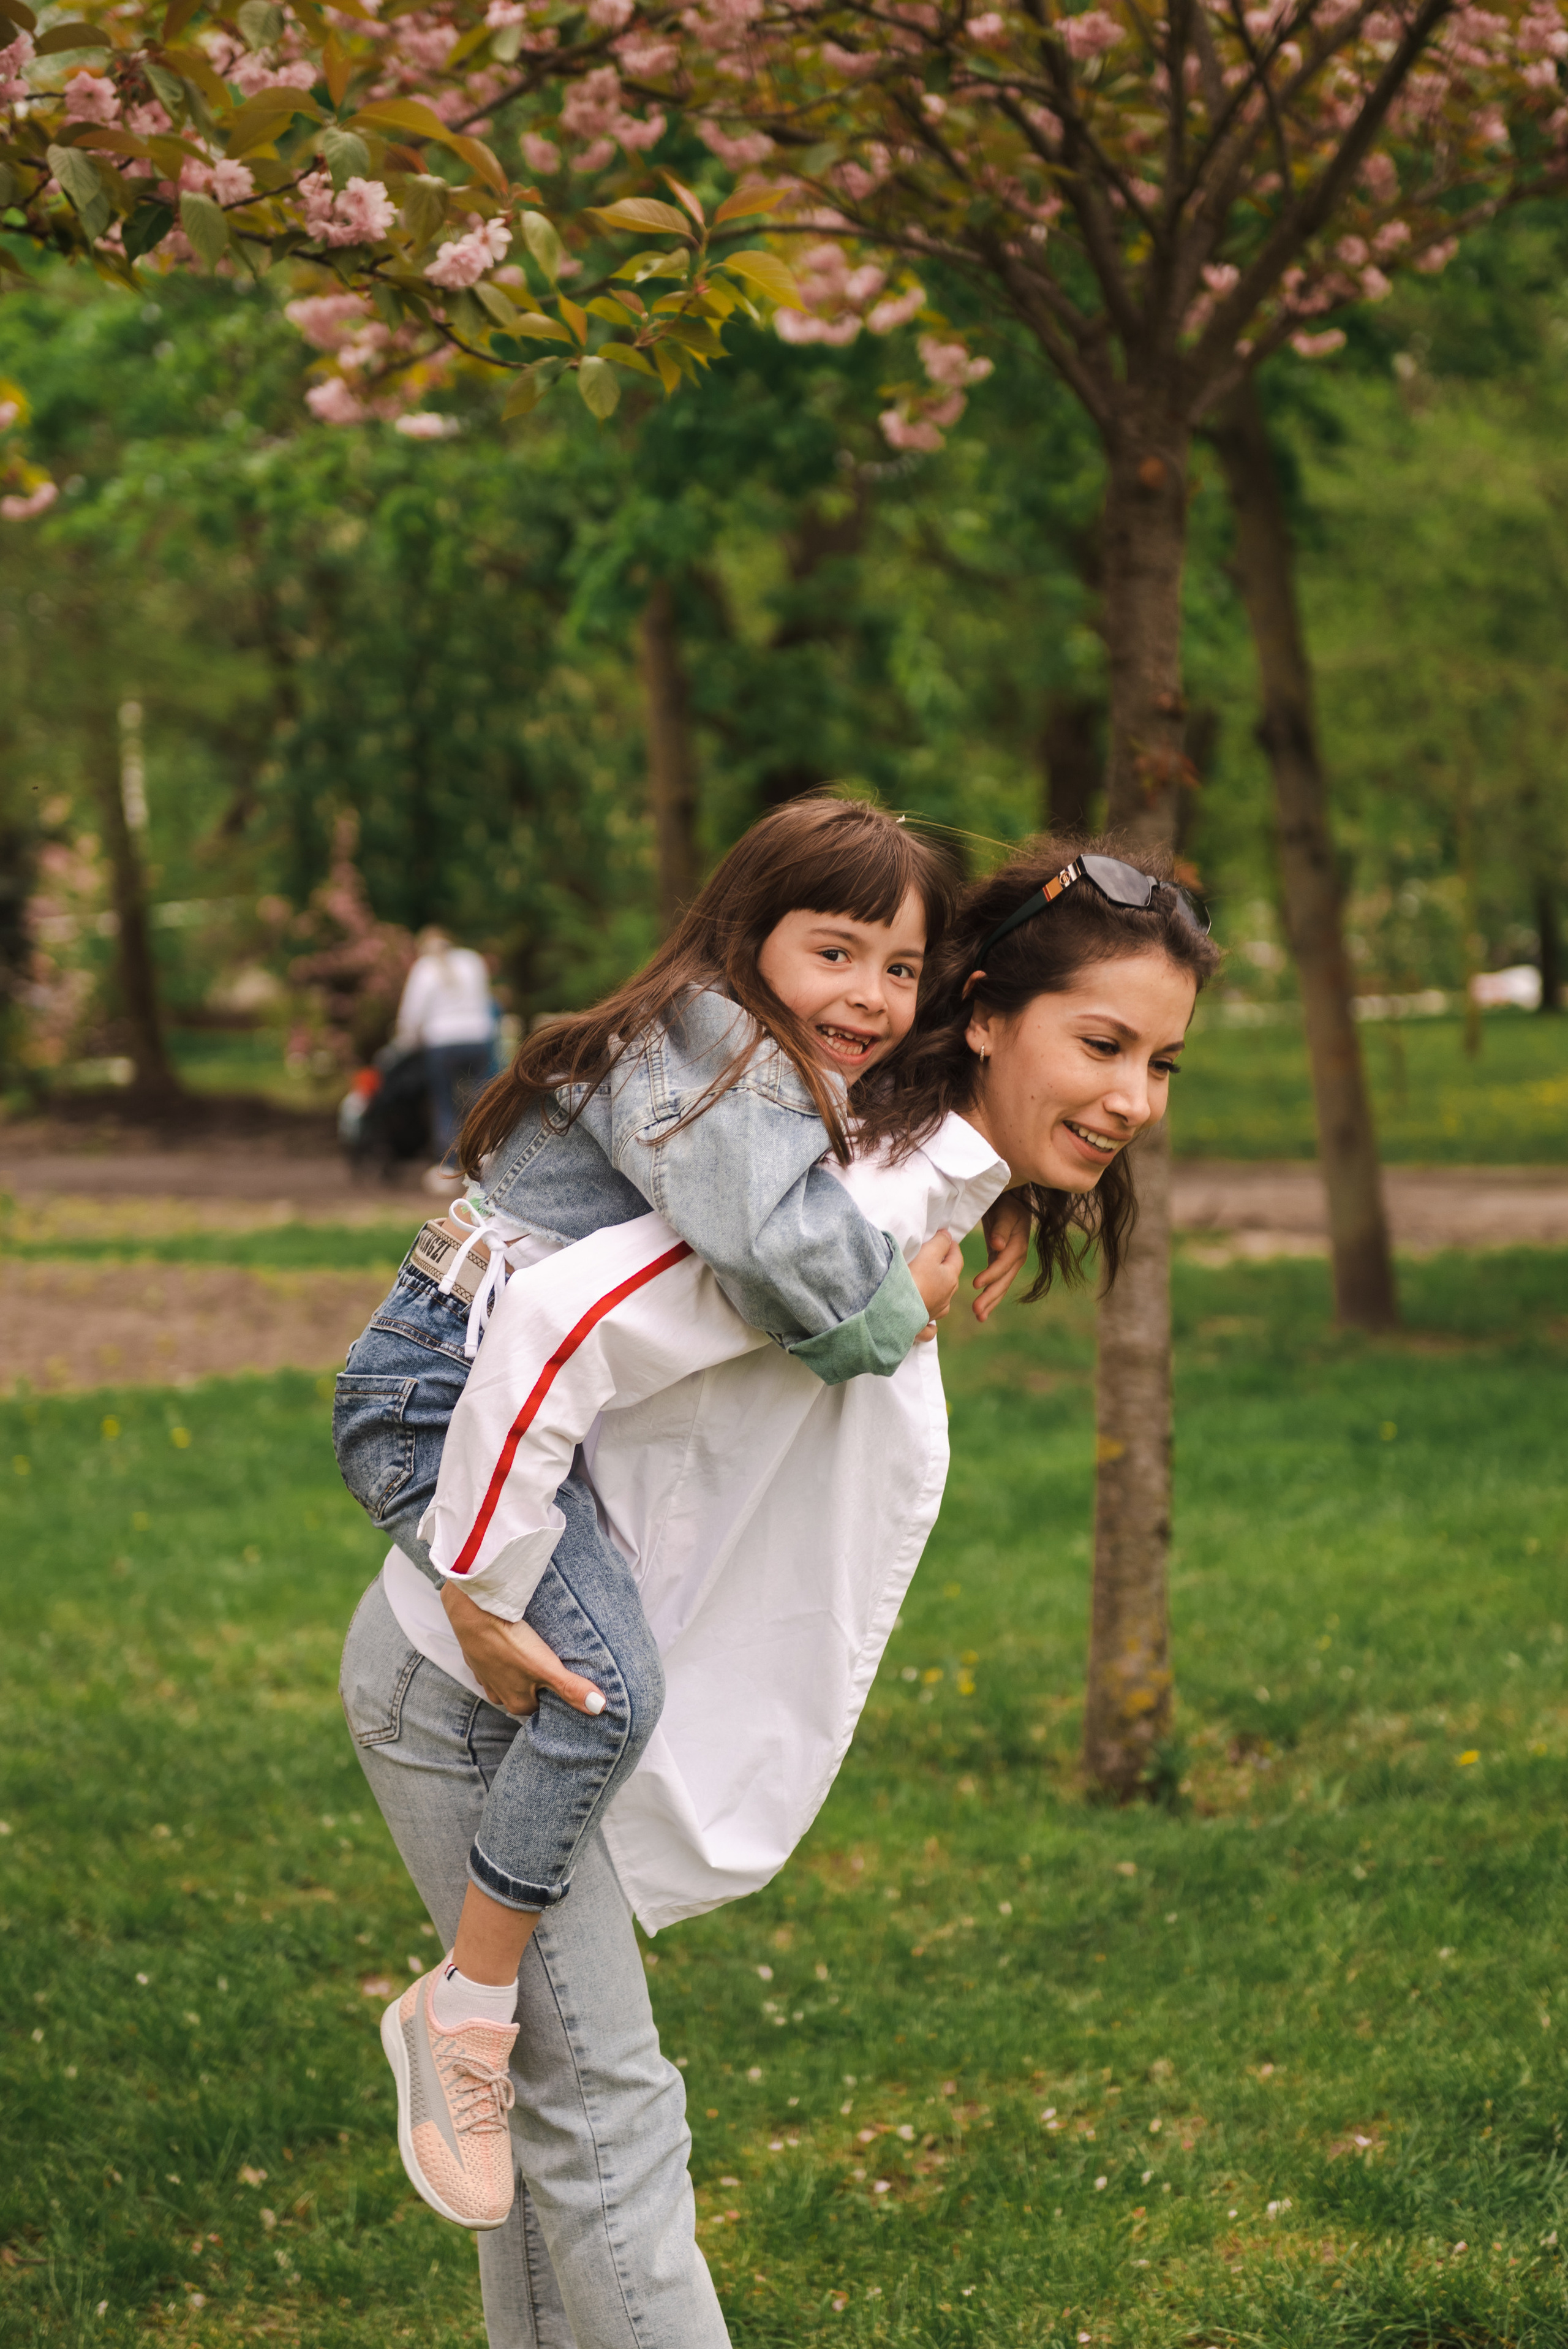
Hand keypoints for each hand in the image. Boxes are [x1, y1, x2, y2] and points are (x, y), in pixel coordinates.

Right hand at [440, 1583, 606, 1718]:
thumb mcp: (546, 1667)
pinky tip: (514, 1639)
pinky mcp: (477, 1655)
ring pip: (510, 1676)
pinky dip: (505, 1652)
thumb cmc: (510, 1644)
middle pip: (526, 1692)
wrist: (474, 1614)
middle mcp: (499, 1694)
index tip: (568, 1682)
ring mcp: (485, 1675)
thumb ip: (571, 1688)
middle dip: (539, 1682)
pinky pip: (496, 1659)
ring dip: (521, 1667)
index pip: (544, 1707)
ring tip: (535, 1651)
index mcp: (517, 1703)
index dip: (557, 1695)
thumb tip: (599, 1707)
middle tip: (555, 1664)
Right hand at [910, 1230, 963, 1343]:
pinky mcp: (922, 1326)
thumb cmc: (914, 1279)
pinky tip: (928, 1324)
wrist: (897, 1310)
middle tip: (935, 1258)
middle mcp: (947, 1297)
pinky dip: (930, 1323)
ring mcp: (935, 1313)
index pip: (957, 1258)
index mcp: (951, 1279)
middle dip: (945, 1267)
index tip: (946, 1238)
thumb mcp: (928, 1253)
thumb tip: (948, 1236)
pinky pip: (929, 1325)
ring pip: (943, 1301)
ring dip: (939, 1292)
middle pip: (951, 1279)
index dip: (952, 1245)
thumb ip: (940, 1243)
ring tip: (930, 1287)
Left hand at [972, 1193, 1029, 1323]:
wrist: (1009, 1199)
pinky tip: (982, 1309)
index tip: (976, 1284)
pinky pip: (997, 1282)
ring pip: (1002, 1285)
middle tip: (976, 1311)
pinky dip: (990, 1295)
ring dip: (991, 1301)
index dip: (991, 1274)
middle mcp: (1017, 1255)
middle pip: (1004, 1280)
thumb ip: (1001, 1228)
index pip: (1004, 1263)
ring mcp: (1011, 1261)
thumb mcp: (1004, 1211)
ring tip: (979, 1316)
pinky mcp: (1002, 1262)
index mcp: (1018, 1243)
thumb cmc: (1005, 1202)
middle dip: (991, 1296)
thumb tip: (998, 1245)